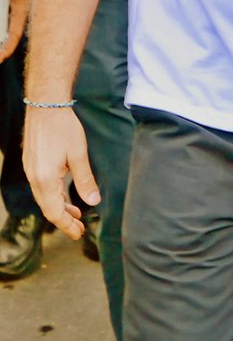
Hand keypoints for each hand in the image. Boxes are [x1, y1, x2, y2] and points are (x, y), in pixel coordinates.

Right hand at [22, 107, 100, 239]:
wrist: (45, 106)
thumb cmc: (64, 128)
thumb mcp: (79, 155)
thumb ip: (85, 180)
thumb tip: (93, 201)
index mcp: (45, 180)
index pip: (55, 212)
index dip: (67, 225)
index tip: (79, 234)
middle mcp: (34, 179)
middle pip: (48, 208)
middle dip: (64, 220)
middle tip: (79, 229)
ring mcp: (31, 172)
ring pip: (44, 198)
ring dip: (59, 208)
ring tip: (76, 215)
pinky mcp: (32, 164)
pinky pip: (41, 188)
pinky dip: (54, 196)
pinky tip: (64, 195)